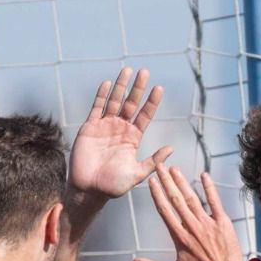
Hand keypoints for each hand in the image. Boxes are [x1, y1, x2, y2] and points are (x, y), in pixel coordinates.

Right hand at [70, 67, 173, 200]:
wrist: (89, 189)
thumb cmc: (113, 185)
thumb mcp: (137, 174)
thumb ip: (153, 160)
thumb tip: (171, 148)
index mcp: (133, 138)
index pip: (145, 115)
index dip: (151, 102)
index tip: (159, 88)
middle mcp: (120, 129)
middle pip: (131, 104)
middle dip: (138, 88)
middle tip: (144, 72)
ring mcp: (105, 126)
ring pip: (114, 101)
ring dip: (121, 86)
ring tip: (127, 70)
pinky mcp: (89, 127)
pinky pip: (97, 108)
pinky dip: (101, 95)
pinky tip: (107, 83)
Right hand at [132, 166, 244, 260]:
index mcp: (180, 237)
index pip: (165, 211)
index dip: (157, 194)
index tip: (152, 181)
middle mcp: (192, 227)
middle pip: (176, 200)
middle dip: (167, 181)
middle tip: (160, 166)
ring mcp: (208, 223)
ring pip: (192, 198)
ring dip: (182, 182)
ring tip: (174, 169)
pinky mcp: (223, 223)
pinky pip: (215, 202)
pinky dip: (209, 188)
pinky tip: (204, 175)